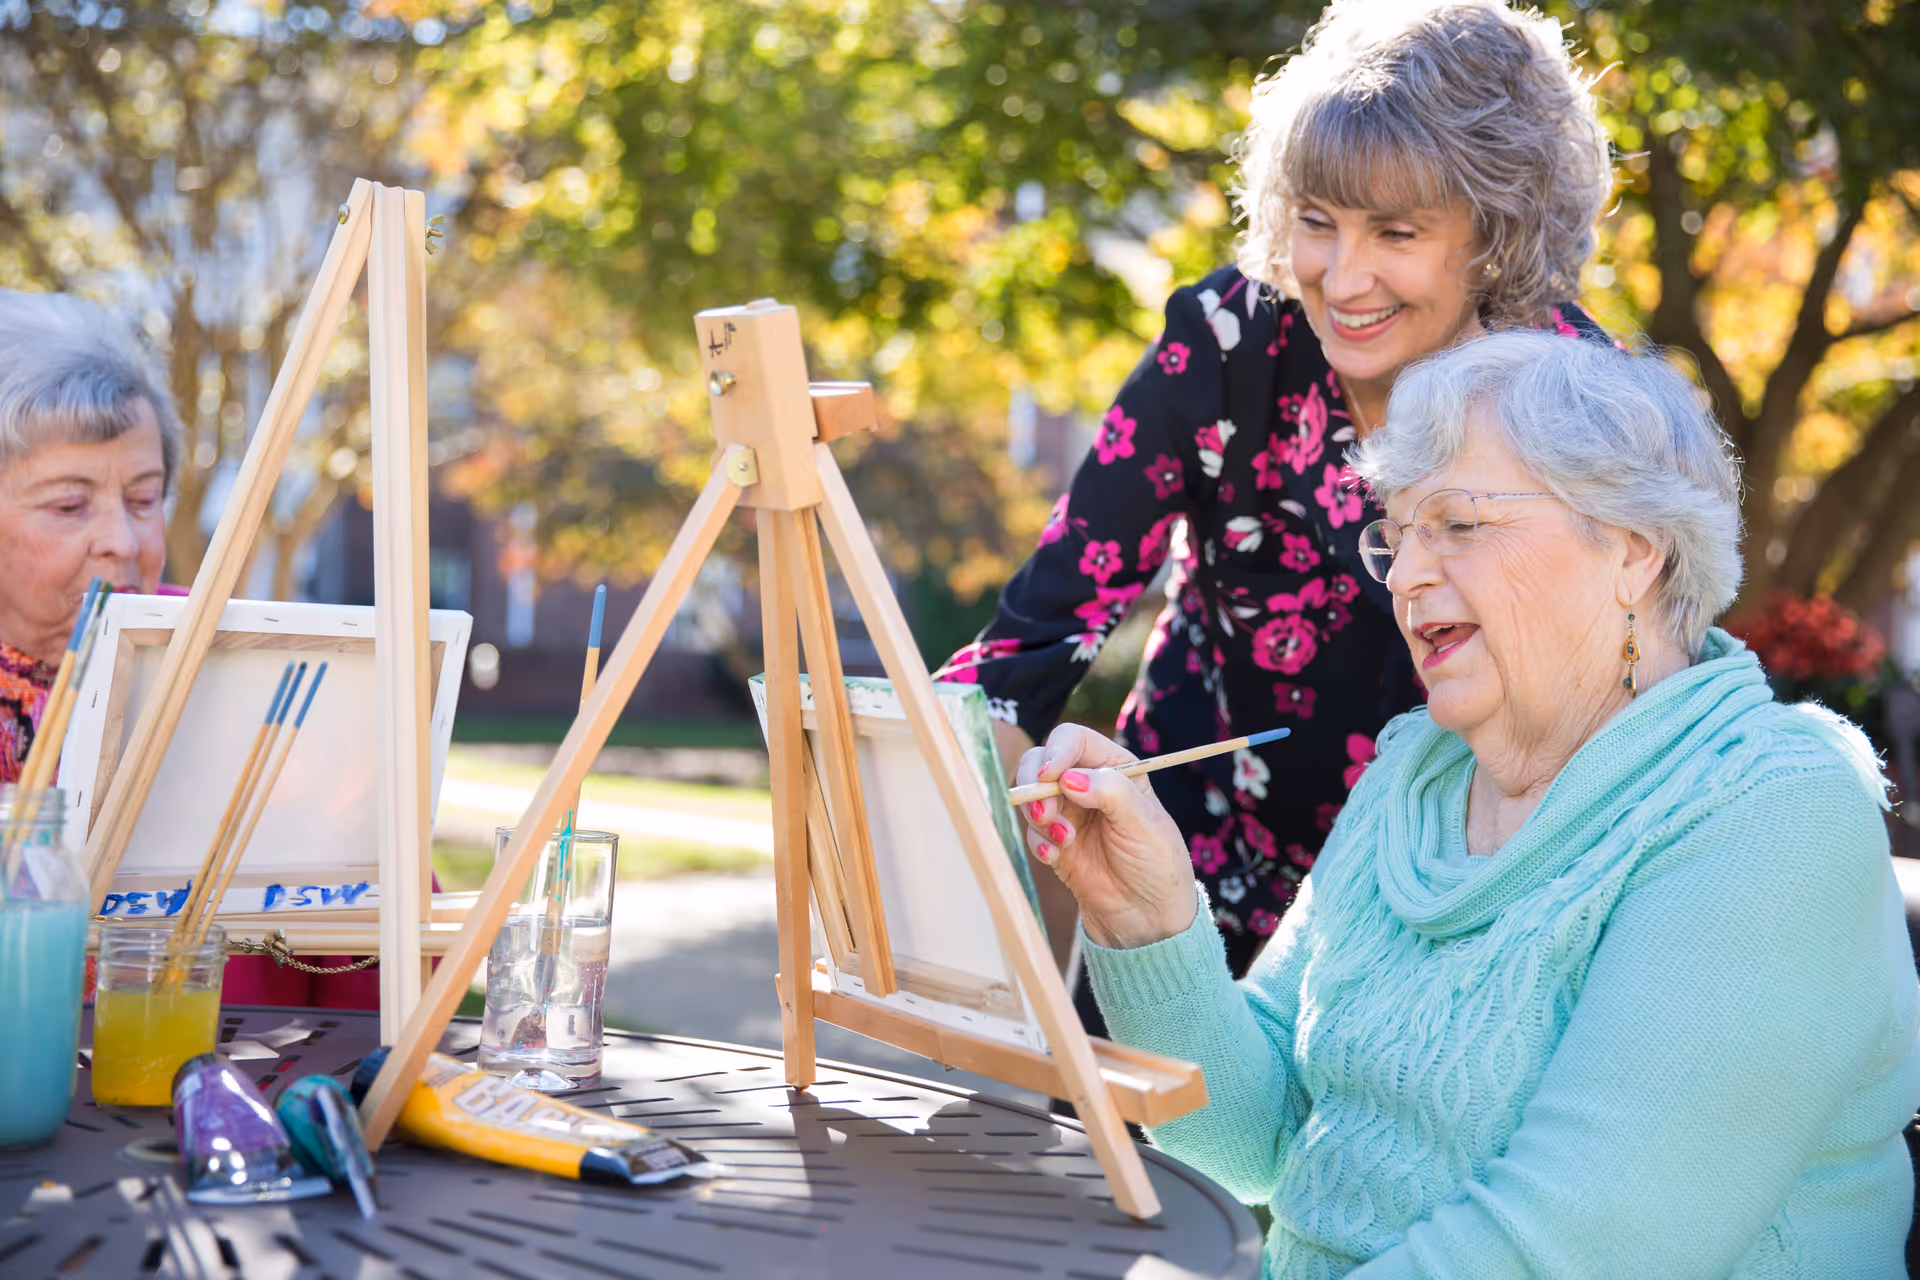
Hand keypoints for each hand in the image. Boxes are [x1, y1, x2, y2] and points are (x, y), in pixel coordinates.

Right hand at [1016, 723, 1197, 949]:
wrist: (1148, 916)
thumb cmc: (1157, 862)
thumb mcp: (1144, 822)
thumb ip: (1110, 792)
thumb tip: (1068, 778)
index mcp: (1114, 766)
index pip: (1073, 739)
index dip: (1056, 751)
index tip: (1049, 776)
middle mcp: (1087, 783)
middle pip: (1040, 762)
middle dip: (1036, 787)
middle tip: (1046, 814)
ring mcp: (1068, 812)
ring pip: (1030, 797)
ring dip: (1039, 817)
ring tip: (1064, 841)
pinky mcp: (1054, 841)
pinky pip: (1031, 831)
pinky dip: (1037, 842)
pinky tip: (1055, 857)